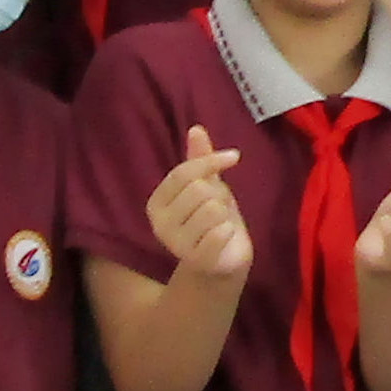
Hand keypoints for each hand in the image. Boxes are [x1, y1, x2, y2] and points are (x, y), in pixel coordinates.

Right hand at [147, 122, 251, 282]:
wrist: (222, 261)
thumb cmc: (212, 220)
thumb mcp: (207, 186)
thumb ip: (199, 160)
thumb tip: (196, 129)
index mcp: (156, 204)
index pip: (182, 173)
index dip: (210, 161)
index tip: (234, 156)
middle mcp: (159, 225)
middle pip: (199, 190)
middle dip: (219, 195)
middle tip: (220, 209)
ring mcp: (176, 246)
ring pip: (212, 209)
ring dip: (225, 214)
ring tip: (220, 224)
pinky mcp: (197, 261)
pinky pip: (220, 232)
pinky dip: (229, 231)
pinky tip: (224, 238)